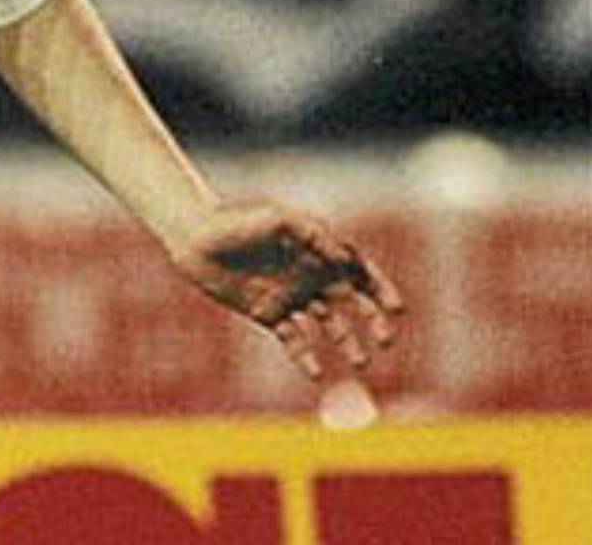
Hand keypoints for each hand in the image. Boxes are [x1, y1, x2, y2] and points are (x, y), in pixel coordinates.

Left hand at [168, 200, 404, 380]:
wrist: (193, 239)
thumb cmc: (234, 222)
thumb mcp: (277, 220)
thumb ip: (313, 235)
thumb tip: (345, 258)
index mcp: (316, 250)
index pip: (359, 271)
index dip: (381, 290)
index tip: (397, 310)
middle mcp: (309, 275)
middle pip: (351, 302)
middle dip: (371, 321)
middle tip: (384, 340)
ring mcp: (290, 296)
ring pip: (328, 325)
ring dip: (346, 342)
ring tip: (360, 361)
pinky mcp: (269, 314)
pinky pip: (294, 340)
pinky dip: (306, 356)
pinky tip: (316, 371)